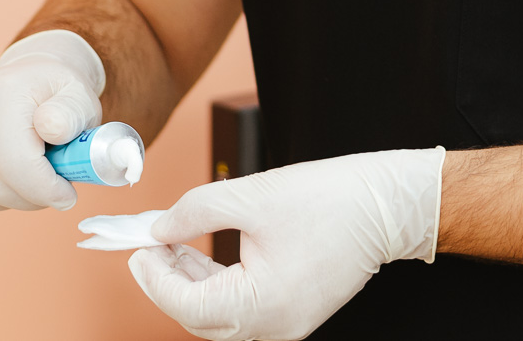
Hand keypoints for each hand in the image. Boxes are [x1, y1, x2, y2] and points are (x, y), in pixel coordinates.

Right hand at [0, 30, 104, 212]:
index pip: (17, 164)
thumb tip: (52, 129)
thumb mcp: (79, 97)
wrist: (26, 79)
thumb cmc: (54, 95)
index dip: (46, 191)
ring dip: (6, 199)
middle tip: (50, 186)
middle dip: (31, 197)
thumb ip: (72, 115)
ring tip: (26, 177)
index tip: (66, 196)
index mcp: (5, 93)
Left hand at [127, 147, 443, 340]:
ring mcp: (286, 323)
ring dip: (189, 284)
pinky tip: (199, 255)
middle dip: (166, 283)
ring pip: (219, 316)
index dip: (154, 278)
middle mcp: (275, 326)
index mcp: (265, 304)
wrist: (386, 204)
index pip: (188, 306)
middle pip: (200, 319)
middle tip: (144, 247)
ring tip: (169, 244)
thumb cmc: (330, 199)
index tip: (136, 248)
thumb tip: (159, 227)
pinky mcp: (292, 311)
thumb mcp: (251, 195)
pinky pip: (242, 308)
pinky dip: (216, 285)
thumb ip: (196, 212)